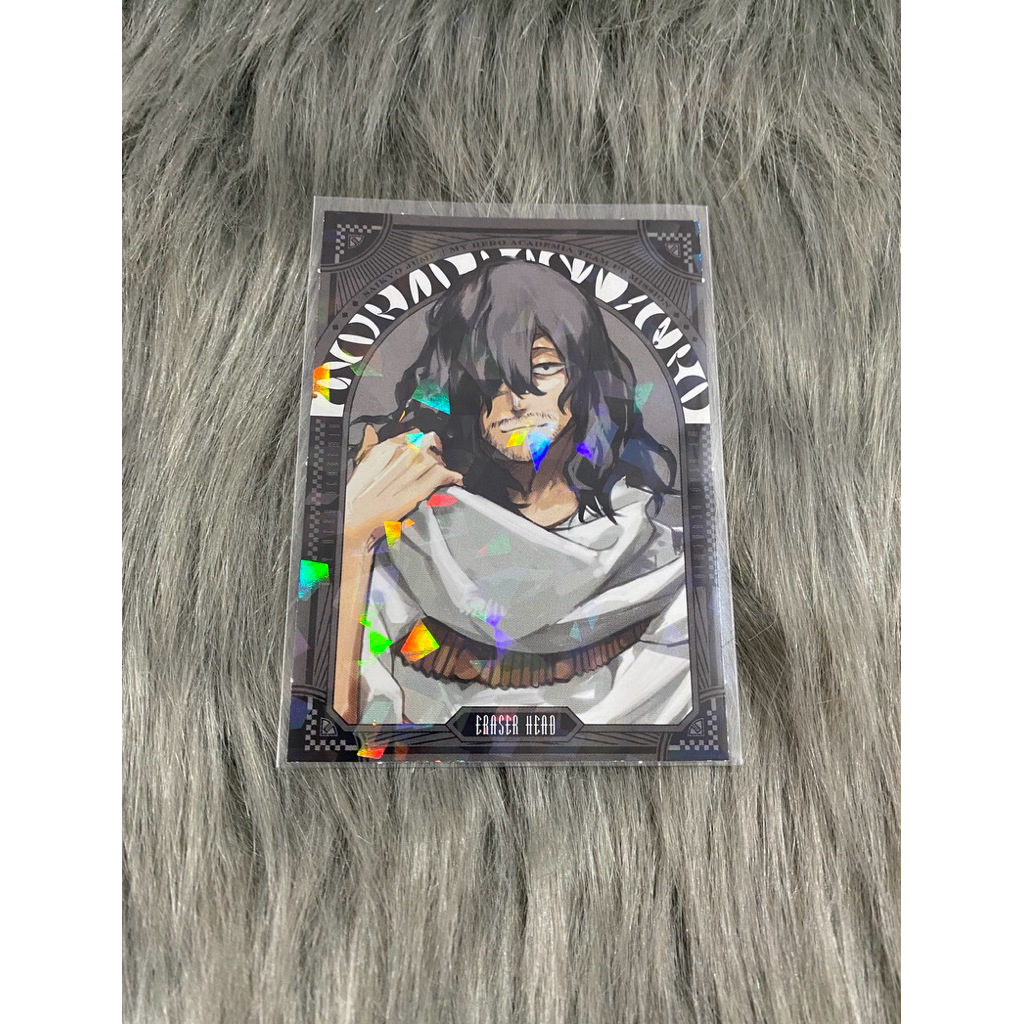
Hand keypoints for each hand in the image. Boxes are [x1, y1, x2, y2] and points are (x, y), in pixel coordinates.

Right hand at [344, 425, 462, 546]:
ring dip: (441, 465)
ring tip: (442, 471)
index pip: (414, 434)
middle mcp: (399, 457)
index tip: (426, 446)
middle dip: (434, 451)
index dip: (422, 440)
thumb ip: (370, 444)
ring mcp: (410, 473)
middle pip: (428, 444)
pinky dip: (451, 476)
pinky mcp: (416, 491)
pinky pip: (440, 476)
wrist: (354, 517)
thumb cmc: (356, 493)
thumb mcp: (361, 462)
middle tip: (436, 458)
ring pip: (435, 459)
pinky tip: (454, 479)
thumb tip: (370, 431)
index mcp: (386, 448)